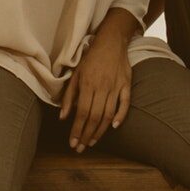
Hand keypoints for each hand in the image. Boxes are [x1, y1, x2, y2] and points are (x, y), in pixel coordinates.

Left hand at [59, 27, 132, 151]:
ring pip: (108, 114)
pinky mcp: (126, 85)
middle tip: (81, 148)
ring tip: (93, 142)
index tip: (73, 143)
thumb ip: (69, 96)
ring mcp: (115, 86)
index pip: (81, 113)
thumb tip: (63, 117)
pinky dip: (121, 115)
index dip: (77, 130)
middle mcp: (101, 87)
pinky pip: (125, 103)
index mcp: (87, 84)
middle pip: (94, 117)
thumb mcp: (75, 74)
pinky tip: (114, 126)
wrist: (111, 42)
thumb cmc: (90, 59)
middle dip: (86, 135)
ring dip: (100, 130)